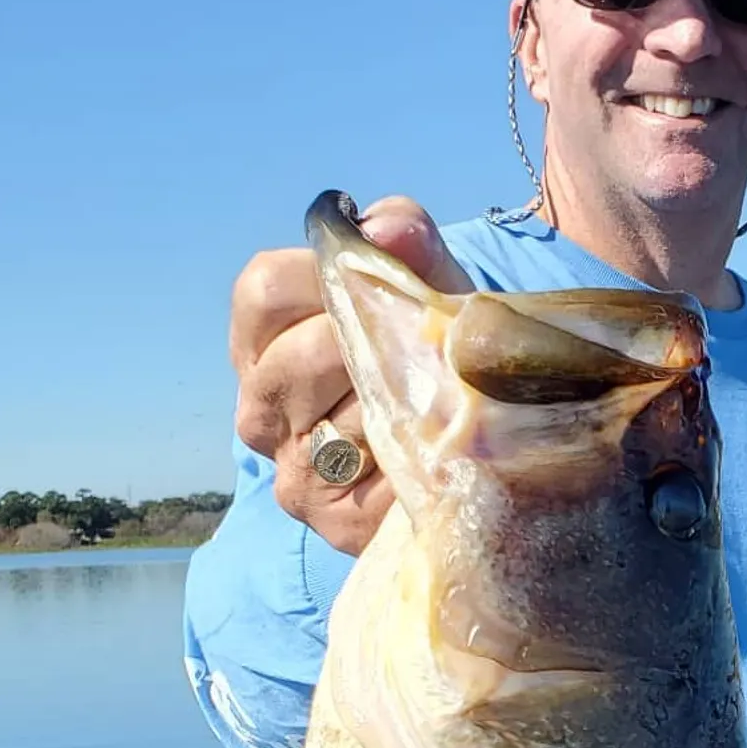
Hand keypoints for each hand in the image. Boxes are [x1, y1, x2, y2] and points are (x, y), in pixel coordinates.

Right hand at [229, 195, 471, 556]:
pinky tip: (435, 448)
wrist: (487, 458)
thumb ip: (409, 248)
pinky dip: (415, 449)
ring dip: (399, 403)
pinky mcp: (334, 521)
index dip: (326, 276)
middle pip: (294, 358)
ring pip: (336, 415)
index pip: (262, 290)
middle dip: (370, 347)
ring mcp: (292, 473)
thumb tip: (387, 226)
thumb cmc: (441, 362)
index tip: (382, 282)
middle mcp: (260, 412)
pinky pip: (375, 467)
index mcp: (264, 345)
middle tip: (423, 352)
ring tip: (435, 402)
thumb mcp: (432, 292)